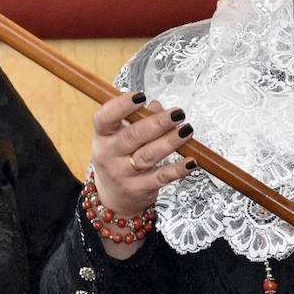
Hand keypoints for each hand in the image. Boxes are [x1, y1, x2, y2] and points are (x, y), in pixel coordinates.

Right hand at [89, 92, 196, 249]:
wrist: (113, 198)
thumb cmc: (120, 157)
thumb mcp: (121, 136)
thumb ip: (140, 119)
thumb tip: (158, 107)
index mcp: (102, 136)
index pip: (105, 118)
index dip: (121, 106)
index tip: (140, 96)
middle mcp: (108, 155)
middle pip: (132, 136)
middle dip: (157, 123)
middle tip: (178, 113)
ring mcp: (122, 174)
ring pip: (148, 156)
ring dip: (170, 142)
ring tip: (187, 130)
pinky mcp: (139, 189)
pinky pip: (161, 177)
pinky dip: (178, 169)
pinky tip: (191, 161)